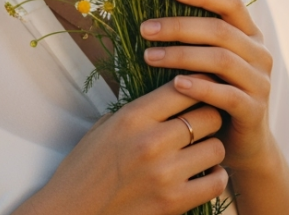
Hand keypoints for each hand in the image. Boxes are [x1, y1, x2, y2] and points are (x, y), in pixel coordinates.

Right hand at [16, 75, 227, 214]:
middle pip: (209, 115)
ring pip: (217, 147)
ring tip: (203, 152)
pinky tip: (204, 175)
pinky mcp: (173, 202)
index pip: (183, 88)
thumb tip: (167, 94)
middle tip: (205, 124)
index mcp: (132, 118)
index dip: (199, 86)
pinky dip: (215, 178)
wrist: (71, 212)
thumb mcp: (103, 128)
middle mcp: (150, 141)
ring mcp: (164, 173)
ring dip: (213, 149)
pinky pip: (216, 182)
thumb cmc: (84, 169)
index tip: (204, 89)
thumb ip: (136, 112)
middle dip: (211, 117)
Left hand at [141, 0, 276, 171]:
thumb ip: (193, 41)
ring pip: (221, 59)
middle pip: (220, 30)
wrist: (240, 145)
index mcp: (249, 35)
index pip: (231, 2)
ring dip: (182, 55)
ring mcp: (260, 82)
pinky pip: (227, 94)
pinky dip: (200, 87)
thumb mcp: (206, 64)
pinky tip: (175, 84)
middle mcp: (259, 54)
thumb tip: (150, 15)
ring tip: (149, 57)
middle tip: (145, 29)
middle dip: (179, 26)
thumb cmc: (213, 97)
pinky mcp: (255, 110)